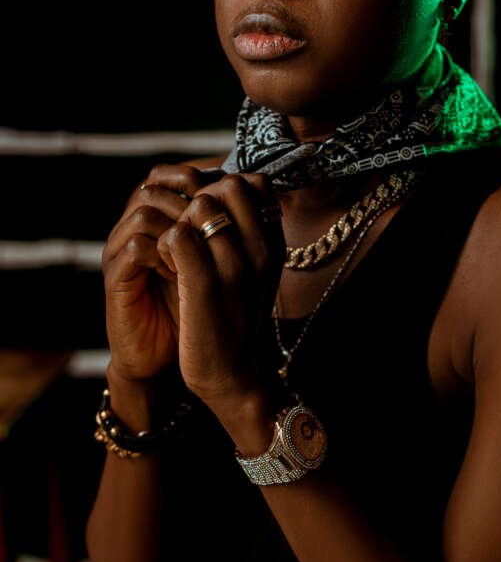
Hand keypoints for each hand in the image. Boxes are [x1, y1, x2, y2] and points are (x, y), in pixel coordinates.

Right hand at [102, 164, 221, 380]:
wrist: (171, 356)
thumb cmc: (201, 307)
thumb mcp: (224, 262)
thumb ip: (235, 226)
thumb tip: (266, 190)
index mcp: (164, 218)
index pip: (177, 175)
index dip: (206, 181)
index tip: (236, 206)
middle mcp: (139, 227)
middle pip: (156, 184)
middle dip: (194, 204)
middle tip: (220, 230)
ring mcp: (122, 248)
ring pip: (145, 211)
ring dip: (179, 230)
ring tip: (201, 256)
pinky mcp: (116, 276)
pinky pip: (135, 247)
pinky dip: (164, 256)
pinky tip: (182, 273)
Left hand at [155, 172, 285, 417]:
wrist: (237, 378)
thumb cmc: (239, 325)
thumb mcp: (257, 277)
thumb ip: (250, 240)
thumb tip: (229, 201)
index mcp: (274, 245)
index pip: (256, 184)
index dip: (225, 190)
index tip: (210, 219)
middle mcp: (259, 248)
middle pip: (229, 185)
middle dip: (202, 199)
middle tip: (189, 231)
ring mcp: (233, 264)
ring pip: (201, 205)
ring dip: (180, 221)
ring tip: (175, 251)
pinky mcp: (203, 283)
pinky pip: (177, 234)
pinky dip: (164, 243)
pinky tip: (166, 266)